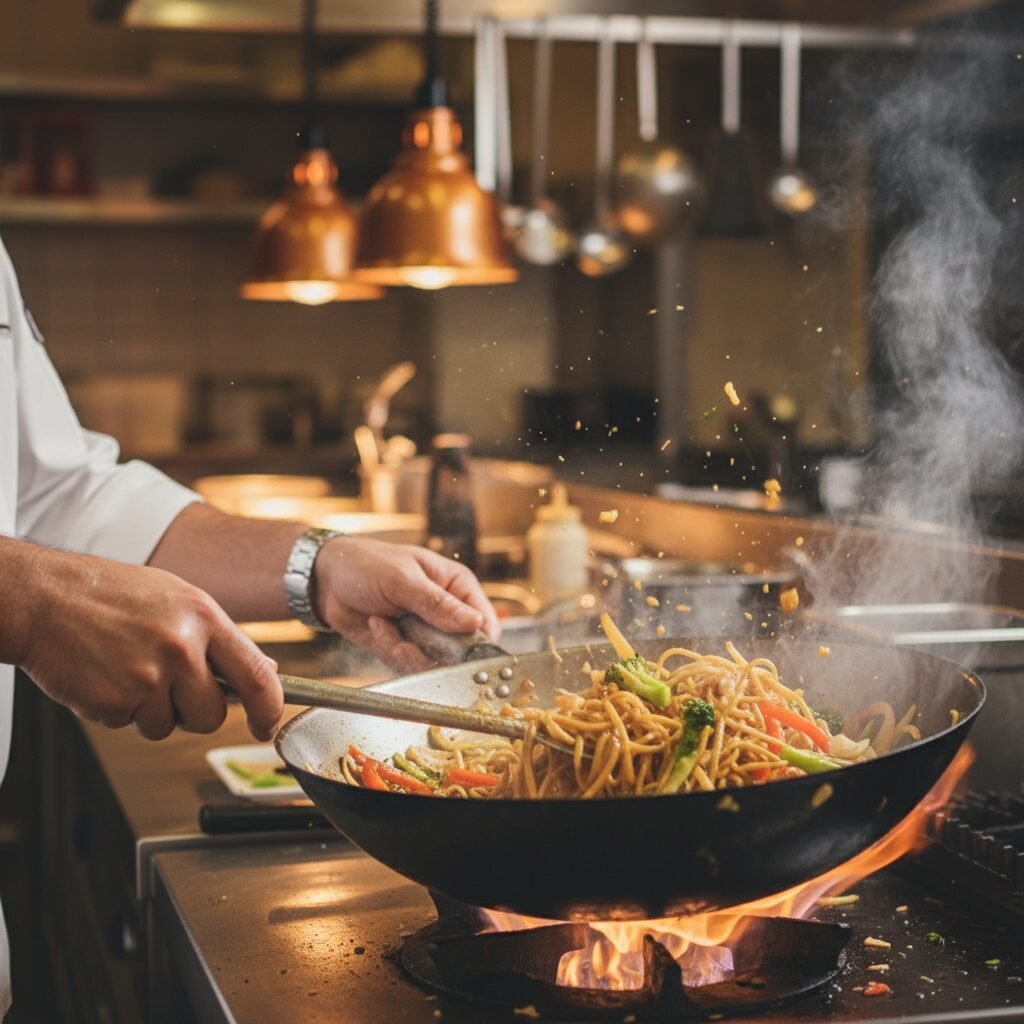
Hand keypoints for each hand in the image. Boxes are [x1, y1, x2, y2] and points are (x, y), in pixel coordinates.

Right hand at [17, 546, 282, 740]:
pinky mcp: (114, 702)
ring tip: (129, 669)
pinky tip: (107, 676)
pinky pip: (131, 725)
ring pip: (169, 726)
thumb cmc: (112, 595)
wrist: (45, 597)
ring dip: (151, 710)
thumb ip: (220, 638)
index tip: (267, 725)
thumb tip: (266, 671)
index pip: (257, 676)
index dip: (269, 708)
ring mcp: (147, 677)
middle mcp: (181, 647)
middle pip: (212, 715)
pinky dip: (120, 710)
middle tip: (165, 682)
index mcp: (205, 617)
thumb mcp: (179, 599)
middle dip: (193, 710)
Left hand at [313, 537, 499, 672]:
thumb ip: (437, 604)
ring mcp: (426, 631)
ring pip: (433, 662)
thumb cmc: (366, 564)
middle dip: (431, 650)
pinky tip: (378, 628)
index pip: (484, 621)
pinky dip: (390, 651)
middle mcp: (446, 611)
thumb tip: (475, 622)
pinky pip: (408, 664)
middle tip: (407, 637)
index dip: (478, 641)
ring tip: (385, 625)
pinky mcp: (406, 646)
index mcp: (456, 586)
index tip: (459, 652)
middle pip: (460, 650)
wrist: (327, 580)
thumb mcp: (402, 579)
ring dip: (406, 650)